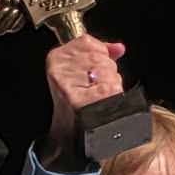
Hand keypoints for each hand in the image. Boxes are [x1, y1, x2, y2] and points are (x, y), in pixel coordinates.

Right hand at [44, 35, 126, 151]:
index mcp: (55, 59)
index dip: (98, 53)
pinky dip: (114, 94)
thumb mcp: (77, 72)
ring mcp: (74, 83)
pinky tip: (103, 101)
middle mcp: (62, 69)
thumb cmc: (75, 102)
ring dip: (110, 83)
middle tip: (94, 87)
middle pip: (100, 56)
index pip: (86, 42)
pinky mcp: (87, 98)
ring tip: (97, 96)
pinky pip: (113, 85)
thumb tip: (118, 48)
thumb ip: (98, 52)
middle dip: (104, 71)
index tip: (93, 68)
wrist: (73, 132)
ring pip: (109, 70)